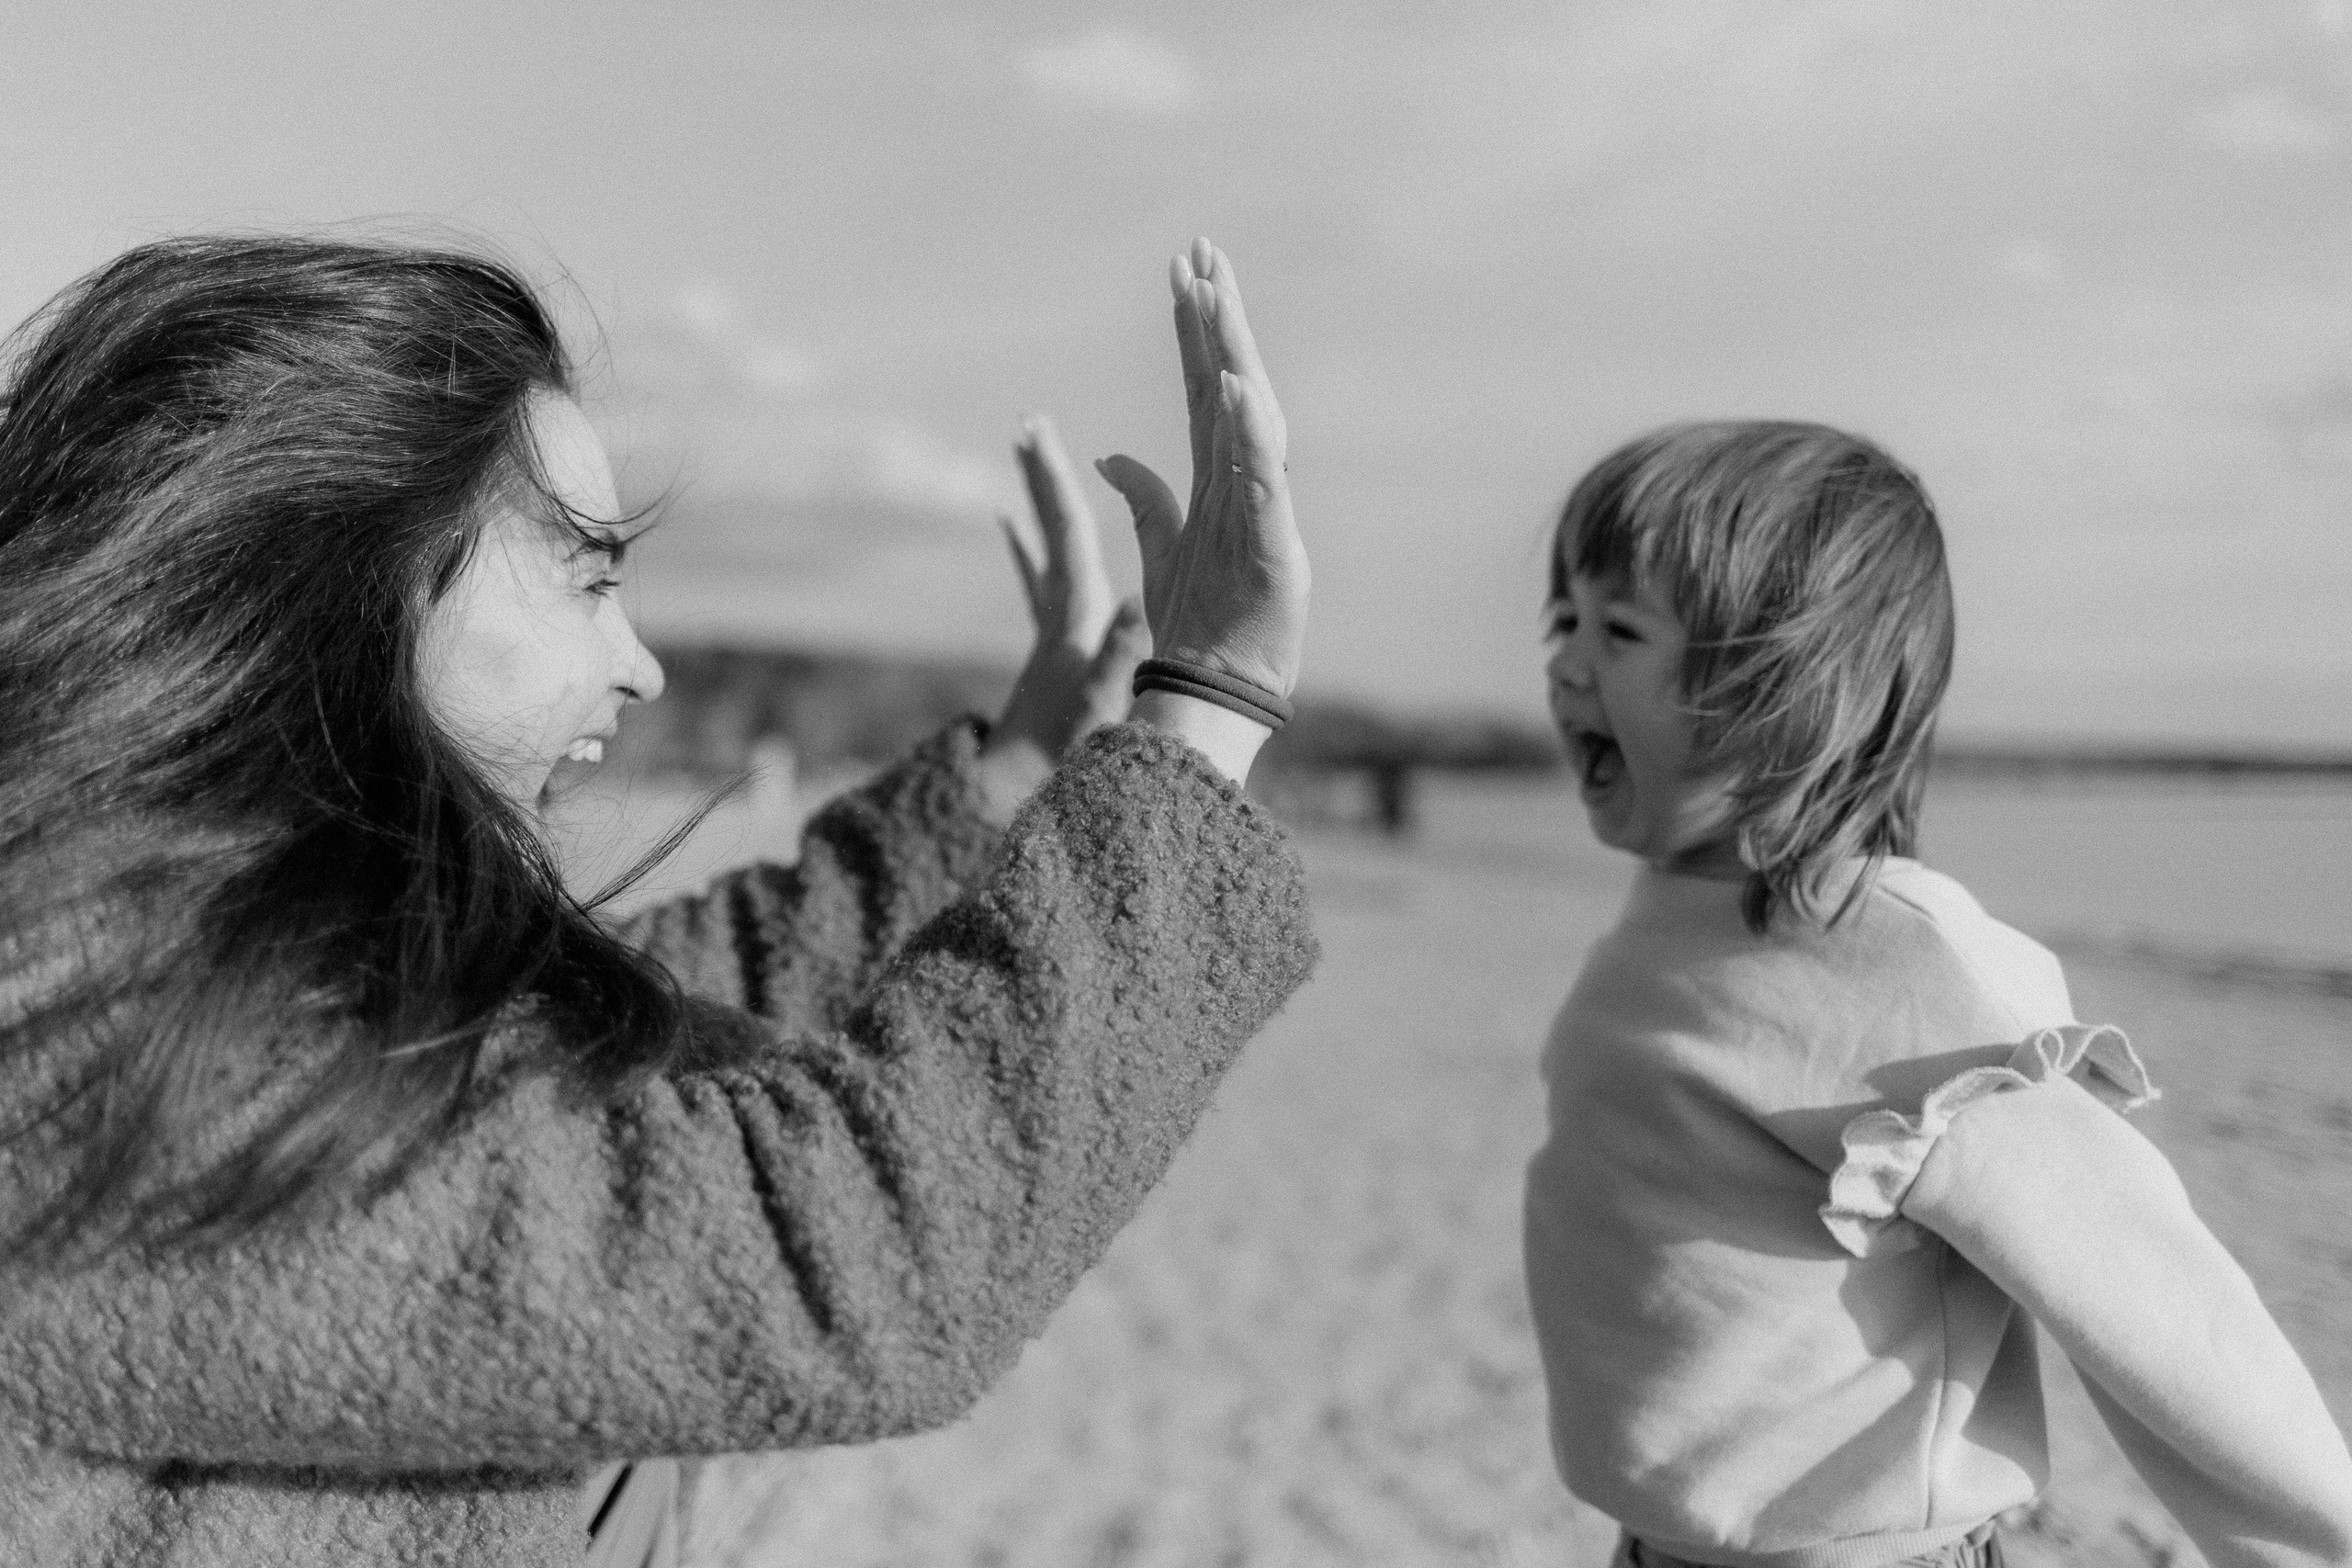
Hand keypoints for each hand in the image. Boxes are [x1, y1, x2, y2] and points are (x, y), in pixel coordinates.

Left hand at [976, 414, 1148, 824]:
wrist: (1014, 791)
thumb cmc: (1064, 754)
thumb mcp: (1103, 705)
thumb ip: (1119, 655)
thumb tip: (1136, 601)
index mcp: (1075, 618)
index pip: (1068, 538)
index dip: (1057, 486)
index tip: (1042, 438)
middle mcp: (1057, 613)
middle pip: (1051, 529)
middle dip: (1044, 475)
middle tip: (1031, 423)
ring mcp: (1049, 629)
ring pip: (1043, 548)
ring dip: (1039, 500)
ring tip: (1026, 452)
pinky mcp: (1047, 647)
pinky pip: (1038, 580)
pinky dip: (1029, 546)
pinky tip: (1013, 525)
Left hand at [1097, 239, 1307, 700]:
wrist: (1219, 691)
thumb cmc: (1201, 625)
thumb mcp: (1163, 550)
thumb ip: (1145, 499)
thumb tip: (1108, 455)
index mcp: (1215, 482)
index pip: (1199, 389)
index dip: (1191, 332)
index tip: (1181, 271)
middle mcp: (1241, 485)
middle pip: (1226, 385)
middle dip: (1214, 318)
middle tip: (1200, 251)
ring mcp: (1261, 511)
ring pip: (1248, 418)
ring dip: (1231, 356)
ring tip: (1215, 297)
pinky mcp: (1272, 547)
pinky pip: (1260, 481)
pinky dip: (1251, 435)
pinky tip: (1236, 388)